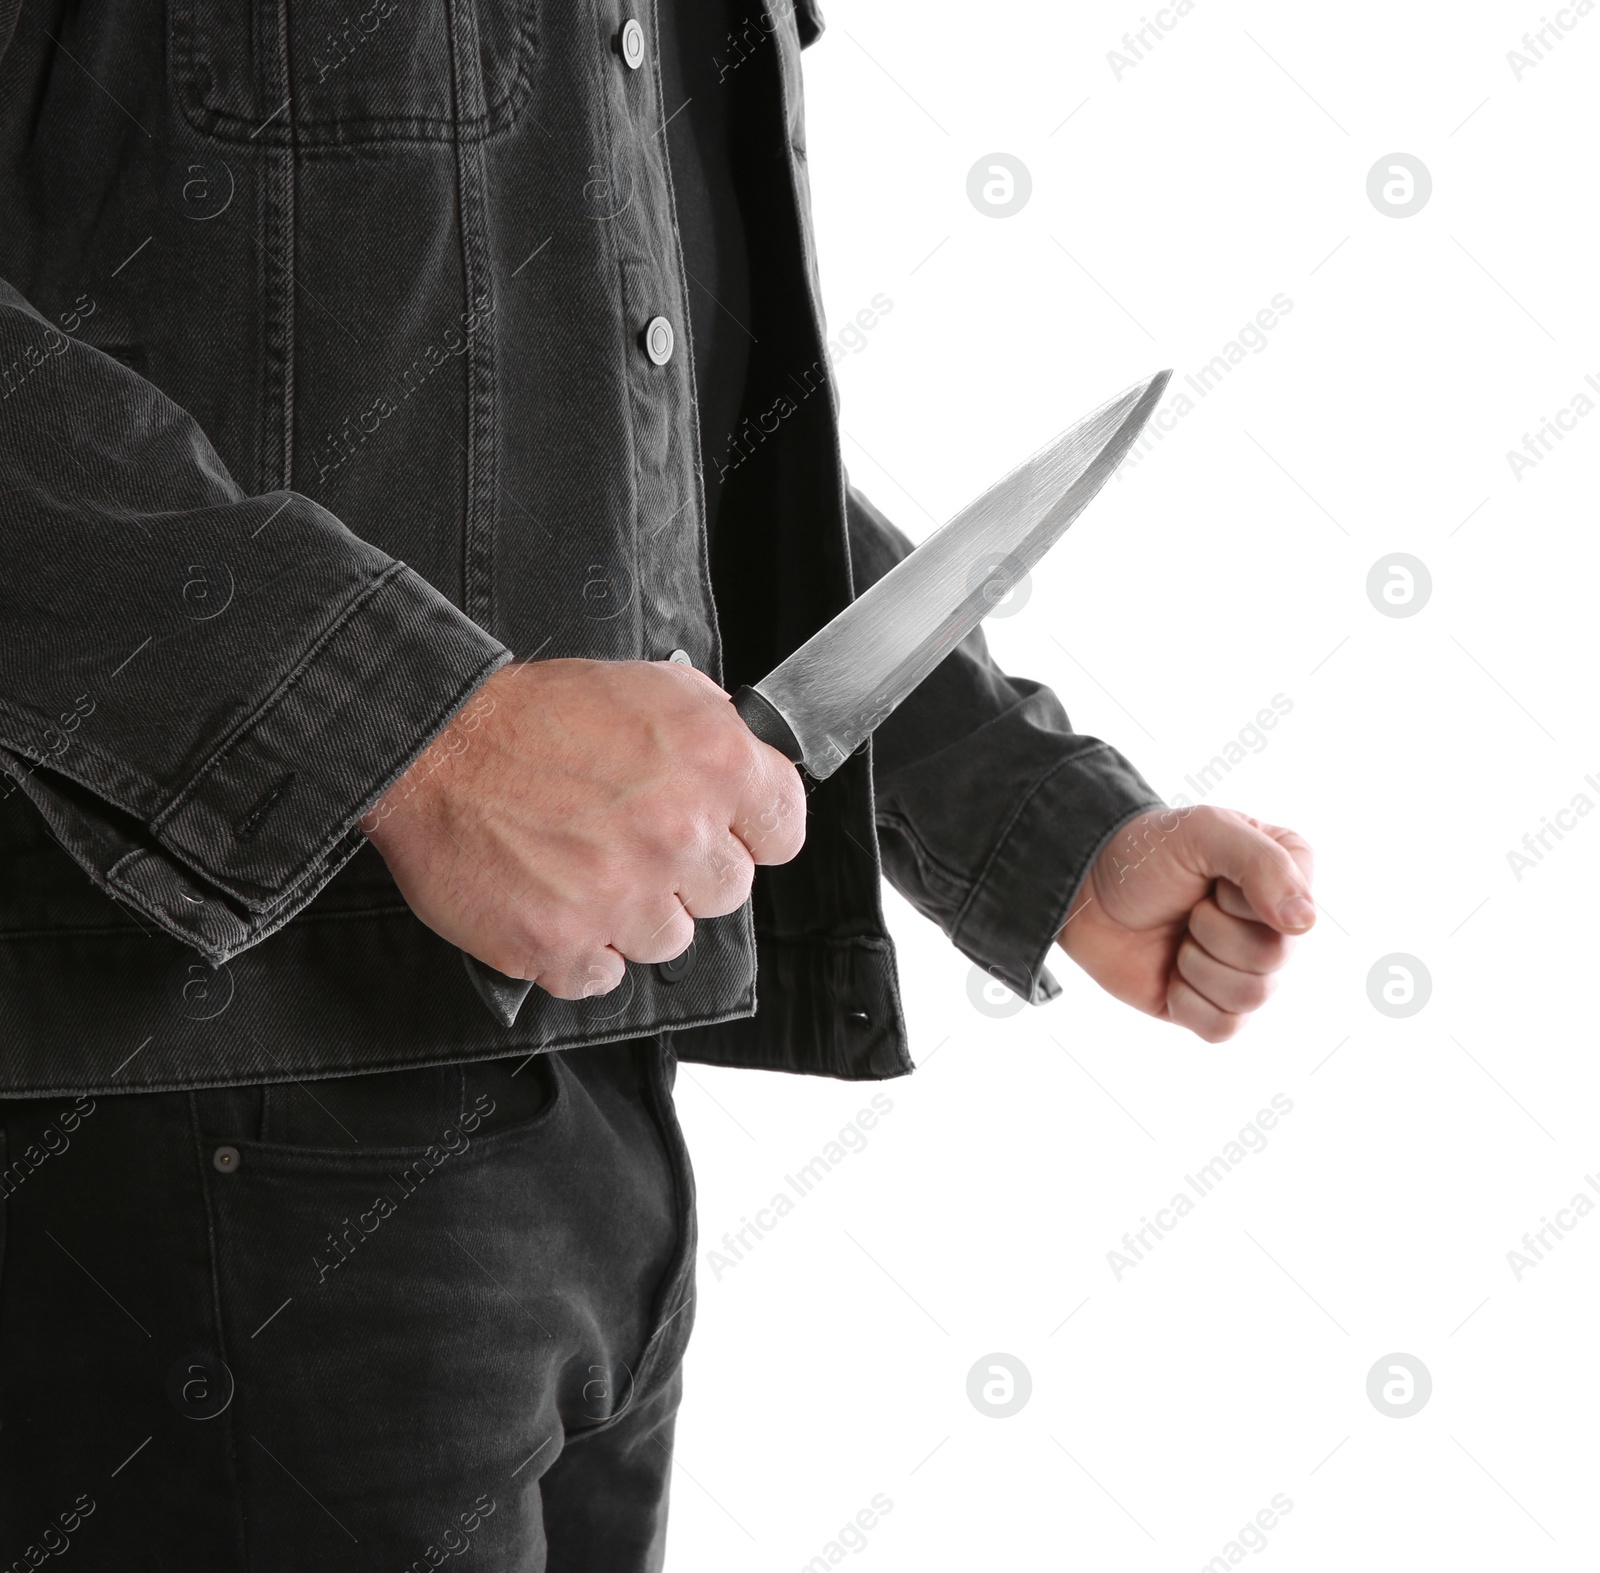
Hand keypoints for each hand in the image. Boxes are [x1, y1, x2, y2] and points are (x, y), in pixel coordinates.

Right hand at [363, 659, 804, 998]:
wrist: (431, 745)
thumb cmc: (531, 716)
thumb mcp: (646, 685)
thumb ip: (711, 729)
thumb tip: (744, 769)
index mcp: (713, 762)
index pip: (784, 831)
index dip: (750, 832)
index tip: (725, 832)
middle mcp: (677, 833)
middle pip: (727, 893)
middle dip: (686, 872)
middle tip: (632, 841)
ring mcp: (622, 896)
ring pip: (670, 941)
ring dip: (634, 915)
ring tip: (586, 869)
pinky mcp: (563, 944)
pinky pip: (603, 977)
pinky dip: (581, 952)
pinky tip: (558, 905)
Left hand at [1056, 804, 1313, 1041]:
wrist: (1084, 890)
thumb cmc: (1146, 854)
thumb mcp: (1204, 832)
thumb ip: (1263, 864)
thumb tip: (1304, 924)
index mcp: (1288, 875)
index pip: (1295, 915)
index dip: (1241, 901)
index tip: (1210, 878)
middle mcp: (1275, 925)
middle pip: (1273, 959)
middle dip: (1212, 931)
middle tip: (1187, 908)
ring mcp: (1245, 969)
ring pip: (1252, 997)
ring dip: (1197, 964)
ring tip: (1178, 936)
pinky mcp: (1212, 1005)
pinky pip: (1224, 1028)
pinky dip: (1187, 1002)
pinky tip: (1171, 973)